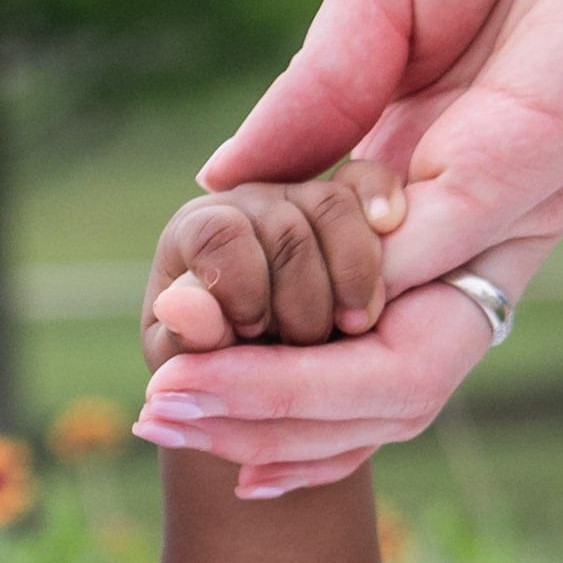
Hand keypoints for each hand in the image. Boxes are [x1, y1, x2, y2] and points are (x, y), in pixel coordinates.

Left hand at [141, 164, 402, 371]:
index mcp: (196, 234)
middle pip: (286, 232)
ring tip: (353, 329)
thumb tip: (176, 305)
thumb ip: (191, 340)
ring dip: (351, 277)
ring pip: (334, 209)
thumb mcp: (196, 370)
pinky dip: (379, 202)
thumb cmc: (213, 379)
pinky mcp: (351, 201)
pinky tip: (387, 237)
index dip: (242, 288)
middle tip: (306, 349)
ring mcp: (301, 199)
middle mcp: (248, 205)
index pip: (217, 235)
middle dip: (303, 304)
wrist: (258, 380)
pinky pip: (370, 182)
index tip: (254, 334)